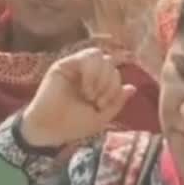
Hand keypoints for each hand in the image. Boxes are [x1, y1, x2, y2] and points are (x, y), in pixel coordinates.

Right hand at [18, 48, 136, 148]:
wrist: (50, 130)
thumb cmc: (73, 125)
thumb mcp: (101, 117)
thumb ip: (117, 102)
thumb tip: (133, 87)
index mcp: (95, 82)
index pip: (114, 72)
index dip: (115, 87)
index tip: (102, 106)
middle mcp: (85, 72)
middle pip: (109, 62)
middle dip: (109, 83)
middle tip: (97, 101)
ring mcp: (74, 67)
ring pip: (99, 55)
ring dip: (101, 77)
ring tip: (90, 95)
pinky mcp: (63, 65)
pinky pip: (86, 57)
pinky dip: (91, 73)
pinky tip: (85, 89)